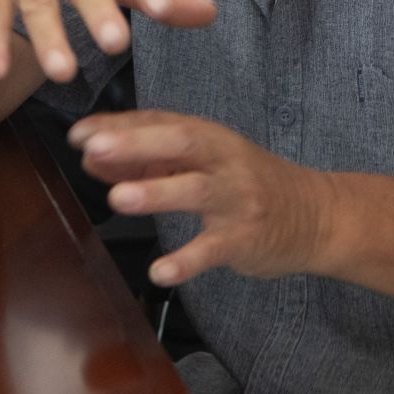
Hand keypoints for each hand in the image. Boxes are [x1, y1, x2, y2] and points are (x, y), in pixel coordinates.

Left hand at [70, 111, 335, 286]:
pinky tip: (160, 271)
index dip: (119, 126)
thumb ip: (150, 159)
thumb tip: (92, 156)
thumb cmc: (248, 184)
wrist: (315, 214)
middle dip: (136, 143)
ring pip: (195, 190)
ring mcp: (236, 198)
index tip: (79, 133)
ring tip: (119, 197)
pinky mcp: (245, 237)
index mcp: (209, 137)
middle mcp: (223, 160)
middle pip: (181, 143)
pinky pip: (213, 249)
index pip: (161, 122)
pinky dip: (187, 260)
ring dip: (156, 192)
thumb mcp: (205, 162)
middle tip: (94, 148)